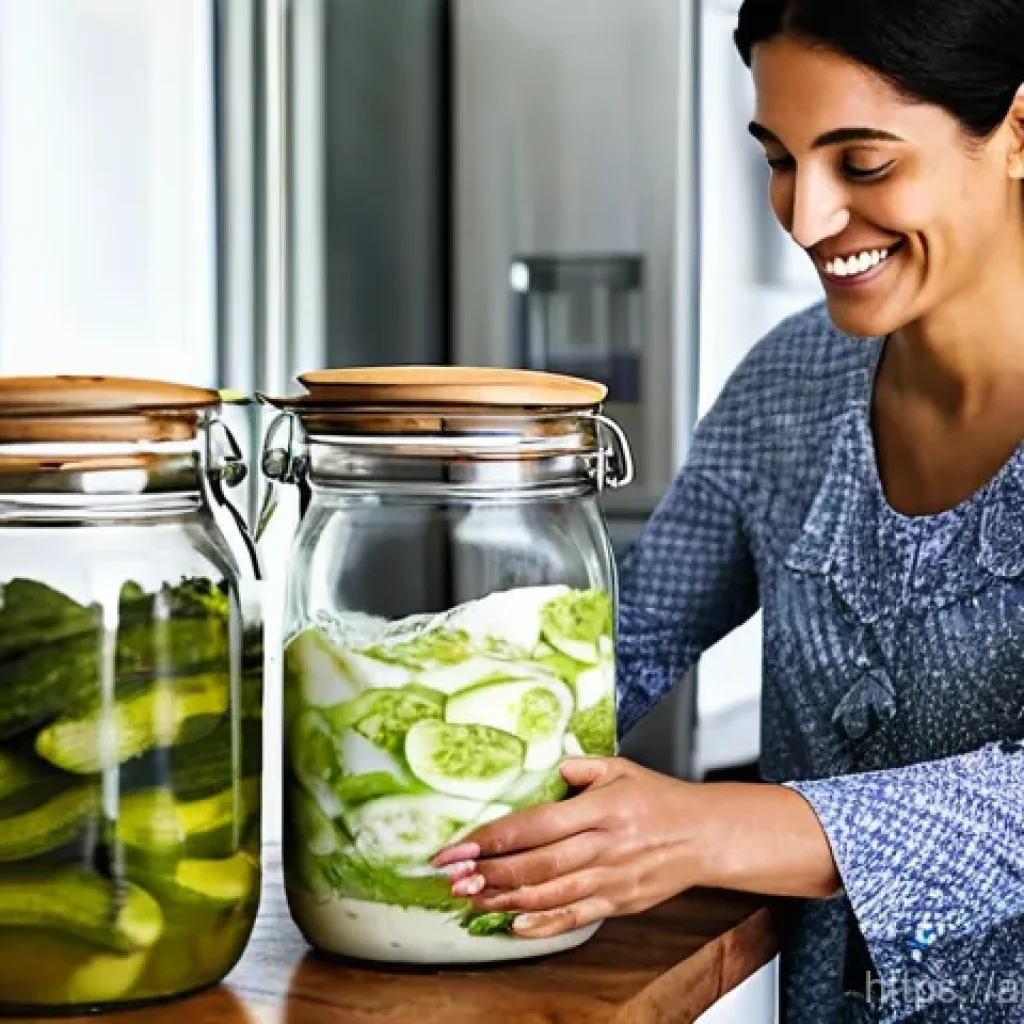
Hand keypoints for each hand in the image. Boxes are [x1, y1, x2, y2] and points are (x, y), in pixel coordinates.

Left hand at [431, 756, 704, 938]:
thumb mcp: (621, 768)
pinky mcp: (618, 903)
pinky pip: (575, 917)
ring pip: (549, 895)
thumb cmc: (660, 799)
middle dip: (488, 873)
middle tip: (452, 876)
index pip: (535, 825)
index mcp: (600, 809)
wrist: (704, 835)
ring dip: (505, 899)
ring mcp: (610, 879)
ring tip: (471, 897)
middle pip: (536, 865)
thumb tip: (550, 765)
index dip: (493, 837)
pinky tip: (514, 924)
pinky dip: (543, 924)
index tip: (459, 844)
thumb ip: (581, 766)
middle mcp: (602, 846)